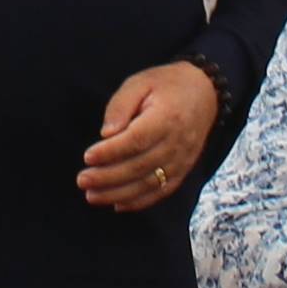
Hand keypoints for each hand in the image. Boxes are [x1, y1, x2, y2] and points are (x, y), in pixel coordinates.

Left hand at [79, 60, 221, 211]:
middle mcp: (177, 142)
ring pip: (149, 184)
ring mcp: (182, 160)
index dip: (111, 152)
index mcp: (167, 117)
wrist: (205, 93)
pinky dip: (139, 202)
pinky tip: (117, 204)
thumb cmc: (166, 86)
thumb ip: (120, 105)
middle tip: (82, 180)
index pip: (136, 140)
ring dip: (118, 193)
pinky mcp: (183, 170)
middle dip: (108, 177)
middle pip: (140, 166)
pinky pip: (161, 191)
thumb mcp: (140, 83)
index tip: (87, 157)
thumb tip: (106, 133)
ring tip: (92, 195)